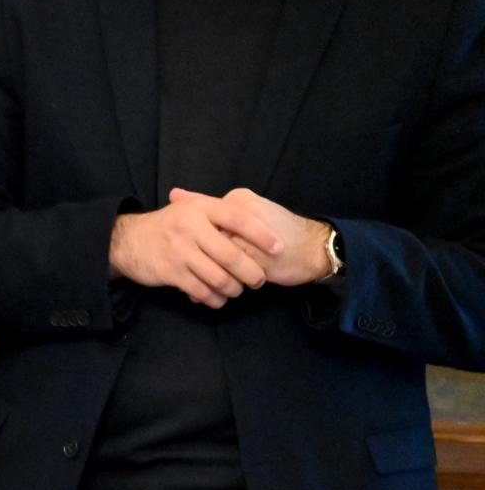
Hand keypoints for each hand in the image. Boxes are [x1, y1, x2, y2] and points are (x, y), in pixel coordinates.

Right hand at [109, 191, 282, 307]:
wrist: (128, 241)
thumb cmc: (168, 226)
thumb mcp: (190, 209)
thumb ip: (219, 212)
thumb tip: (258, 216)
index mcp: (200, 208)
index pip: (238, 218)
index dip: (261, 234)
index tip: (278, 248)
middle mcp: (190, 227)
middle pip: (231, 255)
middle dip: (251, 272)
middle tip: (259, 280)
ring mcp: (179, 251)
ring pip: (218, 277)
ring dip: (233, 288)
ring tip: (238, 290)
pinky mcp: (170, 272)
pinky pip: (201, 290)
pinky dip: (214, 298)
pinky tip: (218, 298)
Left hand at [172, 187, 334, 286]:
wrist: (314, 248)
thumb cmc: (277, 231)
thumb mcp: (246, 211)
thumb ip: (212, 207)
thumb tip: (174, 194)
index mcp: (240, 200)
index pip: (201, 216)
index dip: (186, 236)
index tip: (175, 248)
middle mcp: (243, 215)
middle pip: (204, 238)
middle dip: (189, 256)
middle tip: (175, 267)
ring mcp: (250, 238)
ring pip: (213, 257)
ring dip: (198, 273)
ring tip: (187, 283)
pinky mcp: (257, 260)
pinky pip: (226, 274)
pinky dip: (210, 286)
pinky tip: (200, 295)